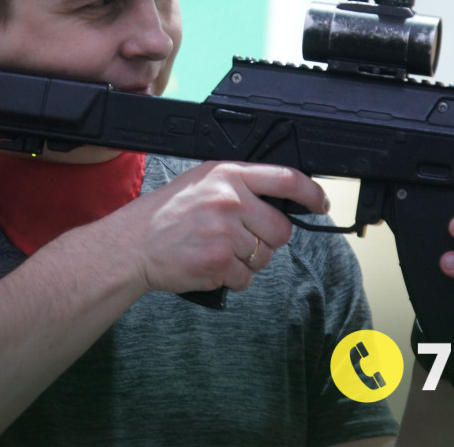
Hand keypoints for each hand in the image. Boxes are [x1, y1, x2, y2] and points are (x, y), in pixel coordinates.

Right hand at [111, 161, 329, 295]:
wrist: (133, 244)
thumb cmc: (165, 214)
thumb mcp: (201, 182)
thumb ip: (237, 186)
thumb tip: (278, 200)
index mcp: (227, 174)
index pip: (285, 178)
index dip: (311, 193)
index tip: (320, 203)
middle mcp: (230, 200)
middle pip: (281, 228)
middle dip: (267, 239)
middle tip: (241, 239)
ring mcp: (225, 232)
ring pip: (265, 256)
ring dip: (248, 261)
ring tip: (218, 251)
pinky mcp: (219, 262)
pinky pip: (246, 278)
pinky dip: (232, 278)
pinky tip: (211, 266)